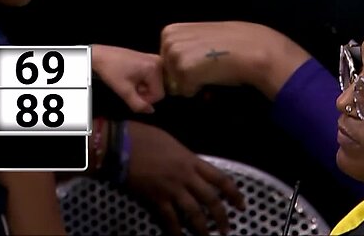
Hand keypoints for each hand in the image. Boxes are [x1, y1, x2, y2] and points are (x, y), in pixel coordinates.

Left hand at [91, 45, 163, 113]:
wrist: (101, 56)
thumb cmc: (111, 71)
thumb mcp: (124, 91)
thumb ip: (138, 104)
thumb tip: (150, 111)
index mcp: (154, 68)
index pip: (159, 94)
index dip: (146, 99)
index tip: (133, 95)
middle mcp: (158, 61)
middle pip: (158, 88)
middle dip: (144, 92)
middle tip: (130, 88)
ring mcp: (154, 59)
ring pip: (155, 83)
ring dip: (143, 87)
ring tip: (130, 82)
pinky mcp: (150, 59)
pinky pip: (152, 76)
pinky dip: (143, 80)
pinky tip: (133, 77)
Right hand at [125, 122, 244, 235]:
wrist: (122, 145)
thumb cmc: (146, 138)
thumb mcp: (173, 143)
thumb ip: (186, 158)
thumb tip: (193, 168)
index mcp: (192, 160)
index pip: (220, 179)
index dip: (234, 194)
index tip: (241, 205)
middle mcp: (186, 176)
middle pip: (211, 199)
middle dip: (221, 216)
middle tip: (226, 229)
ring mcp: (171, 189)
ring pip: (193, 212)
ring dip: (202, 228)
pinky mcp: (156, 198)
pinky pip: (169, 219)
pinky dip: (175, 231)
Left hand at [161, 22, 311, 99]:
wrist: (252, 48)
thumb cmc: (231, 43)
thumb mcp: (201, 36)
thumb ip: (184, 45)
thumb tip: (175, 67)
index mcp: (170, 31)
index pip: (165, 61)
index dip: (183, 65)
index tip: (201, 58)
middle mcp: (168, 41)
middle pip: (167, 74)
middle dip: (185, 76)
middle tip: (208, 66)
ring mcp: (175, 56)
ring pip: (176, 84)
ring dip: (193, 83)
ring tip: (211, 70)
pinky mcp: (184, 72)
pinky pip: (186, 91)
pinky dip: (199, 89)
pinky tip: (213, 76)